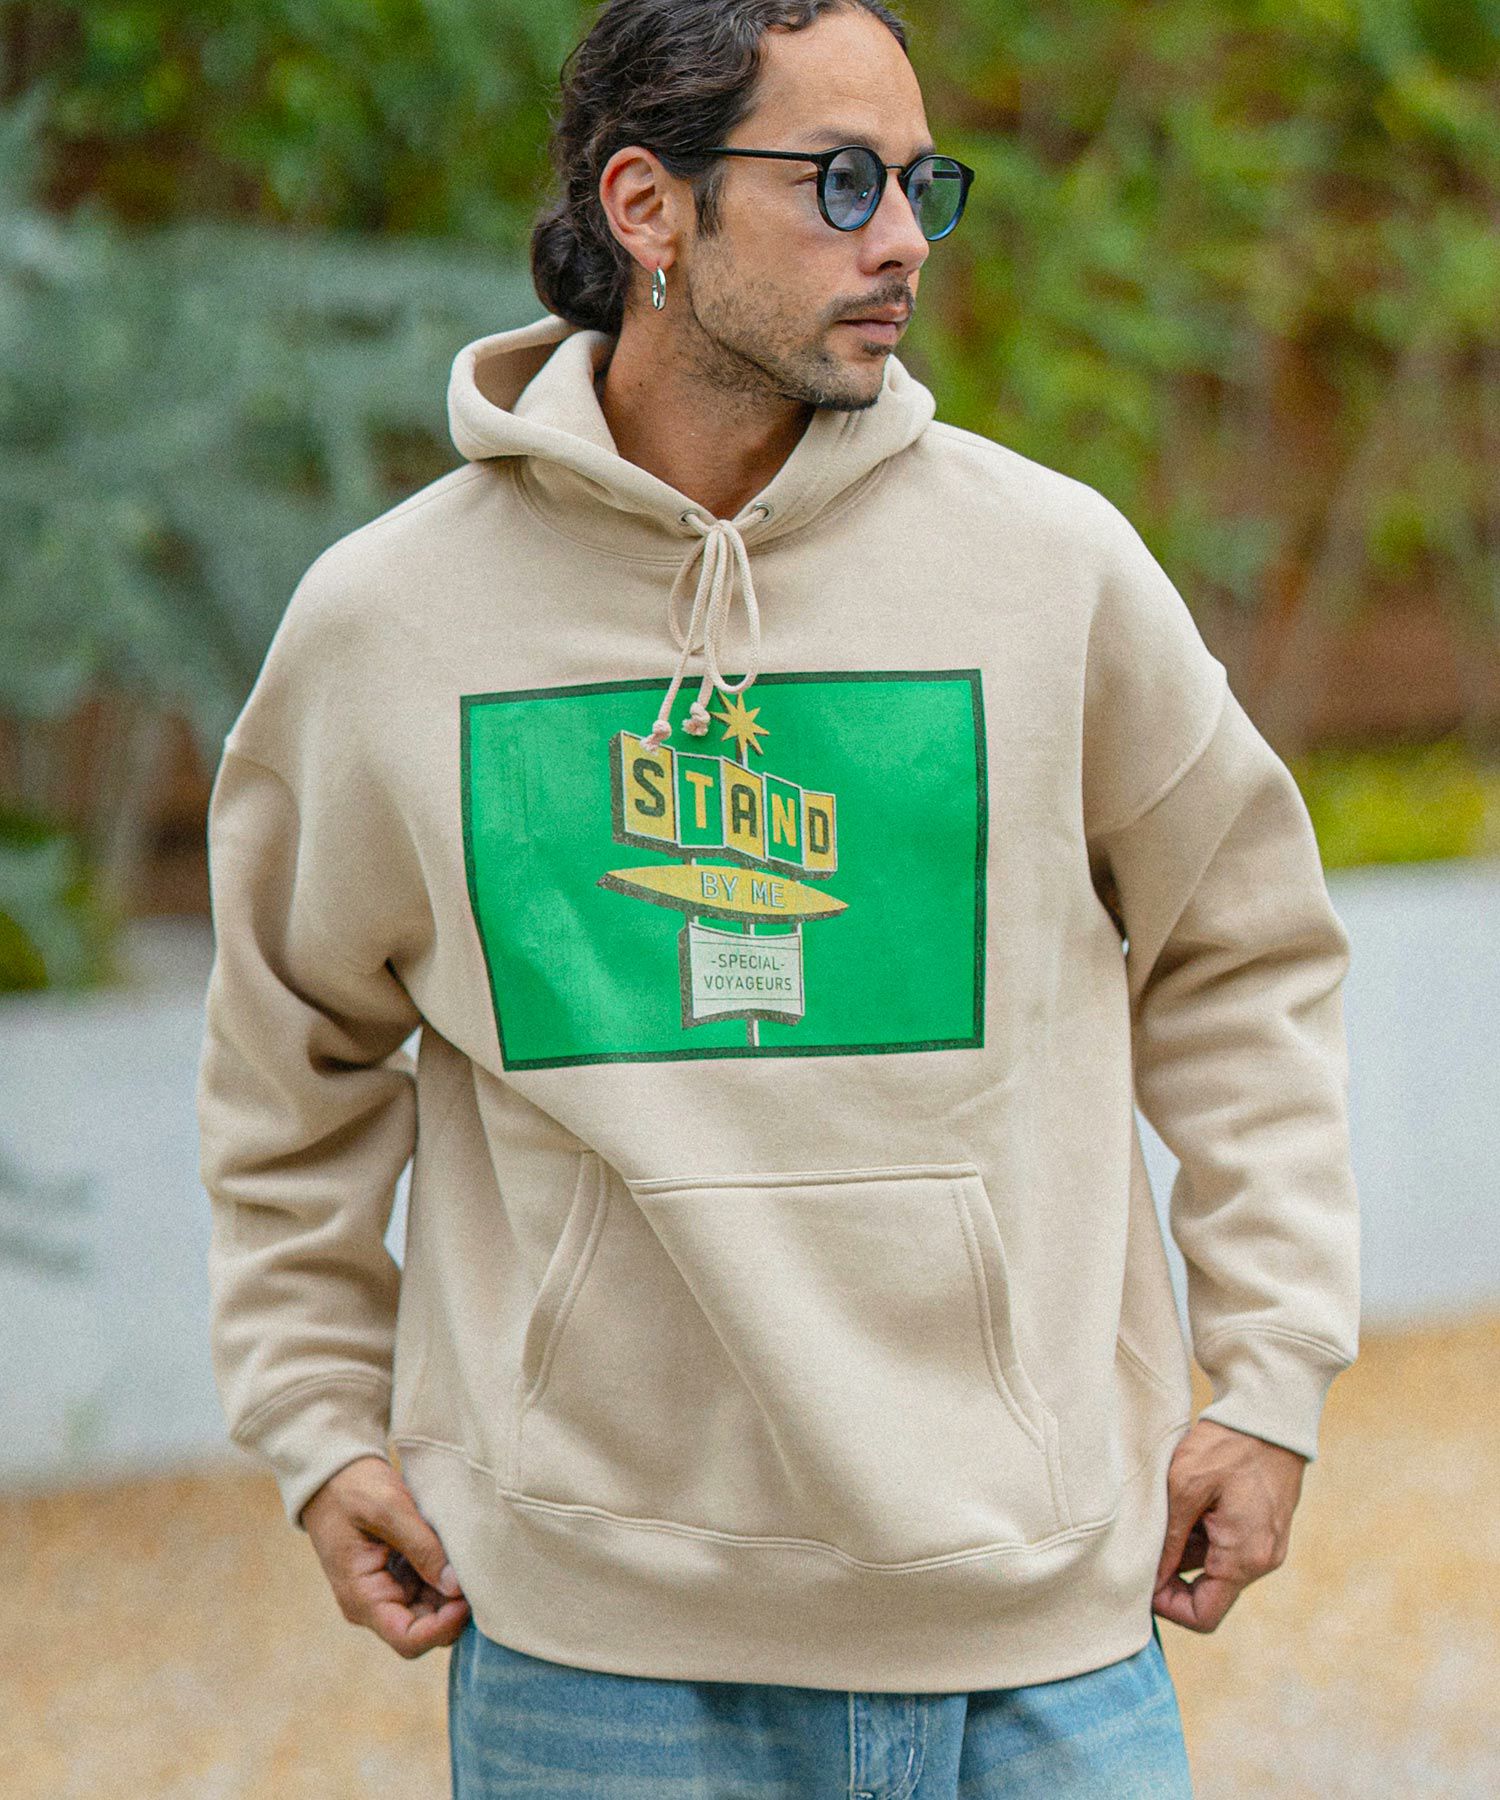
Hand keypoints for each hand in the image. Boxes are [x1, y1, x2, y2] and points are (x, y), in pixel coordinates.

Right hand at [300, 1454, 470, 1657]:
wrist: (330, 1474)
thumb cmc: (352, 1489)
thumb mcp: (388, 1509)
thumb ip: (422, 1546)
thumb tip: (455, 1586)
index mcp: (362, 1597)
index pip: (407, 1640)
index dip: (442, 1628)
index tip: (466, 1599)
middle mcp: (373, 1603)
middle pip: (424, 1630)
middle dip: (453, 1611)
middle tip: (478, 1578)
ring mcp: (386, 1591)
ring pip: (430, 1612)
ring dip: (452, 1595)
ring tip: (471, 1563)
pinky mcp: (397, 1576)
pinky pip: (427, 1590)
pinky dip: (446, 1578)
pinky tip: (459, 1556)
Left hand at [1152, 1418, 1305, 1632]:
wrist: (1269, 1413)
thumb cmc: (1227, 1446)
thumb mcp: (1184, 1488)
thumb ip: (1169, 1540)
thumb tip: (1149, 1580)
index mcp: (1246, 1558)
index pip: (1204, 1615)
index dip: (1168, 1605)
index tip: (1142, 1579)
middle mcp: (1261, 1559)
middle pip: (1207, 1591)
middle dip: (1172, 1573)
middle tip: (1144, 1542)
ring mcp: (1265, 1542)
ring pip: (1213, 1565)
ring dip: (1185, 1548)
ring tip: (1164, 1511)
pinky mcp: (1263, 1525)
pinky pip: (1226, 1544)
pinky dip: (1201, 1532)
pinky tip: (1184, 1501)